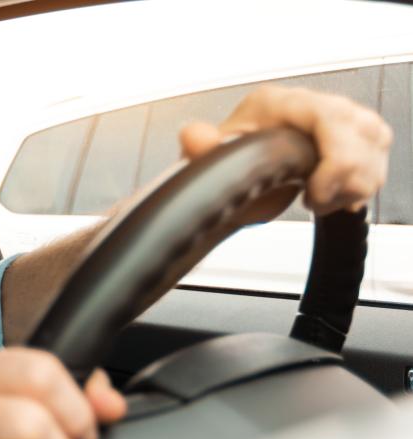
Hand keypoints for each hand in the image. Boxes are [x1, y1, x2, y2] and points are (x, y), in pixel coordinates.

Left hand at [179, 85, 391, 215]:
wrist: (235, 182)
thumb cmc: (229, 169)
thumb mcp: (212, 165)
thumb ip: (202, 152)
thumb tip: (194, 138)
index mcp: (278, 103)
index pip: (331, 117)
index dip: (335, 160)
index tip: (315, 193)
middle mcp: (311, 103)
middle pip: (363, 132)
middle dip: (344, 179)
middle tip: (313, 198)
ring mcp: (337, 117)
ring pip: (376, 145)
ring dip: (353, 184)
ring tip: (320, 196)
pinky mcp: (355, 134)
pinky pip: (379, 155)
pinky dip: (362, 183)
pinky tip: (334, 193)